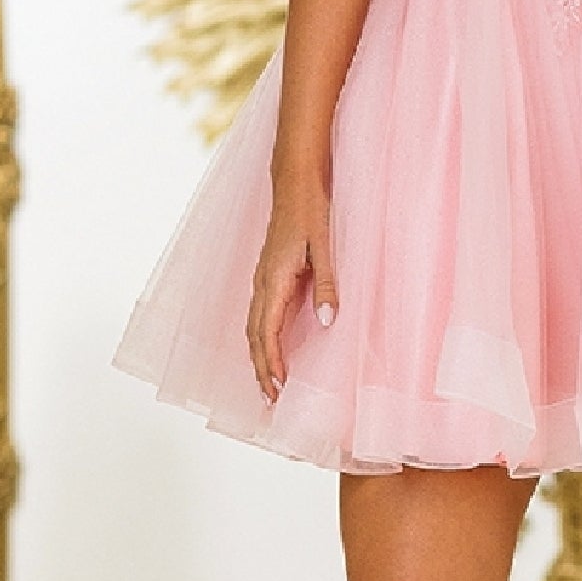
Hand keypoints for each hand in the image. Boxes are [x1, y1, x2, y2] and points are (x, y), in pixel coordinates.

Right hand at [246, 182, 336, 403]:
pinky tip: (272, 346)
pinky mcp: (269, 274)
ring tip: (268, 383)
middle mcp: (262, 283)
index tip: (278, 388)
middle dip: (260, 369)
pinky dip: (262, 338)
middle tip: (270, 401)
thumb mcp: (323, 246)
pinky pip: (260, 314)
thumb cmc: (310, 209)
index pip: (267, 332)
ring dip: (259, 356)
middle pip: (255, 336)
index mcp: (273, 280)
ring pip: (254, 327)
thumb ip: (325, 284)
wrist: (295, 180)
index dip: (271, 363)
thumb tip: (327, 322)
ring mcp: (263, 278)